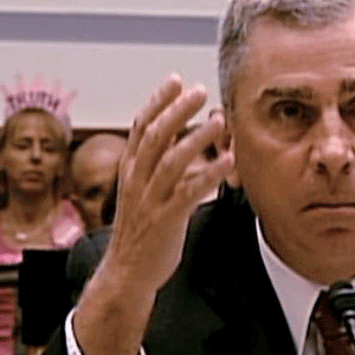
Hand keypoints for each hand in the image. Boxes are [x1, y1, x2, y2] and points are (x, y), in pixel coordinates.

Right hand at [73, 75, 232, 354]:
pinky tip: (227, 161)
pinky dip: (209, 174)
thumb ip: (159, 169)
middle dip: (177, 110)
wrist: (126, 274)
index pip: (141, 127)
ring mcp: (150, 200)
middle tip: (199, 90)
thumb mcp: (143, 194)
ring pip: (171, 161)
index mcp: (130, 171)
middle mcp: (137, 181)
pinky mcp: (166, 220)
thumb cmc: (141, 234)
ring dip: (195, 138)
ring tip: (218, 120)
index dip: (158, 101)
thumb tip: (182, 149)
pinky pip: (188, 192)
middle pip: (155, 136)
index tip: (175, 81)